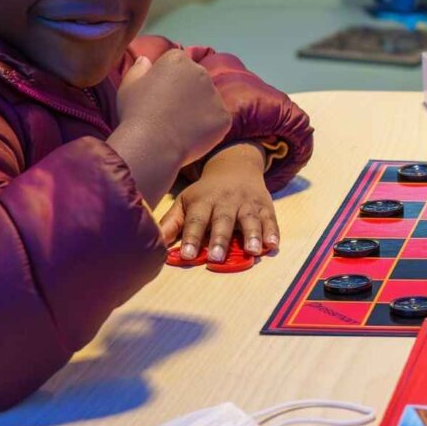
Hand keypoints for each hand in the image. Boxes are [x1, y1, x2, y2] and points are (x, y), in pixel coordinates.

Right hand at [107, 49, 232, 200]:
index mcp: (177, 60)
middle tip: (169, 113)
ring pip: (208, 100)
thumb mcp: (128, 86)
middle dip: (186, 92)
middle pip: (196, 79)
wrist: (151, 145)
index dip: (166, 80)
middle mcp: (201, 72)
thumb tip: (145, 60)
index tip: (158, 95)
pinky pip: (217, 121)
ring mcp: (215, 95)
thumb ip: (138, 69)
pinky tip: (190, 137)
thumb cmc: (135, 114)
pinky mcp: (224, 117)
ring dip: (199, 109)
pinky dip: (207, 128)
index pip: (176, 63)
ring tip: (179, 127)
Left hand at [160, 144, 277, 261]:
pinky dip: (272, 232)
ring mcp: (247, 203)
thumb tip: (154, 243)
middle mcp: (226, 201)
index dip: (191, 238)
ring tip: (252, 251)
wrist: (236, 167)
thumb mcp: (186, 202)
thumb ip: (172, 223)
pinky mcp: (265, 206)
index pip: (196, 221)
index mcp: (203, 201)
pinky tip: (272, 245)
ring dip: (252, 235)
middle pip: (223, 220)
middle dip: (221, 239)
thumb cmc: (205, 193)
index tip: (186, 255)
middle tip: (217, 258)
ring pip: (250, 219)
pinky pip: (270, 220)